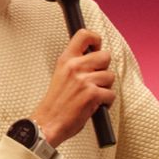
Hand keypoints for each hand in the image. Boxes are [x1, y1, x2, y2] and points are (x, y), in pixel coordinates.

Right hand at [31, 29, 114, 146]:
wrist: (48, 123)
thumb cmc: (55, 103)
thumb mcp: (61, 75)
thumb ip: (76, 64)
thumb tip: (94, 58)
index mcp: (66, 60)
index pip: (84, 35)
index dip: (96, 39)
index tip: (96, 48)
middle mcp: (75, 67)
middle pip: (105, 56)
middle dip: (104, 69)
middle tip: (95, 79)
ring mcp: (84, 80)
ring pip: (110, 76)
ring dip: (105, 87)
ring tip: (92, 94)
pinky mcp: (92, 94)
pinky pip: (111, 94)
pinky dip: (106, 102)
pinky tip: (95, 105)